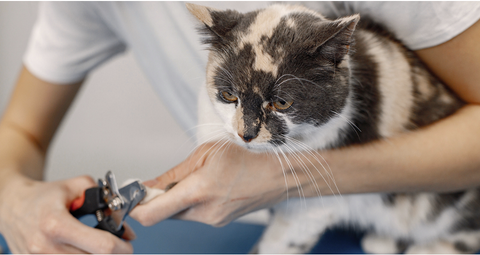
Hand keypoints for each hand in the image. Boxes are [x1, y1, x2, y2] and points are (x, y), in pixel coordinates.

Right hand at [0, 174, 134, 252]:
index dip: (121, 247)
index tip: (127, 244)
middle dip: (113, 254)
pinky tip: (83, 250)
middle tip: (118, 247)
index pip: (102, 246)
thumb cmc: (43, 196)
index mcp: (56, 224)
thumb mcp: (77, 186)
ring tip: (97, 246)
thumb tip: (124, 224)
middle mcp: (45, 247)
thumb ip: (105, 199)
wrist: (12, 206)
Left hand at [130, 142, 290, 226]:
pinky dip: (190, 203)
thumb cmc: (246, 158)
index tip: (131, 196)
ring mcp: (212, 220)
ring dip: (176, 200)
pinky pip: (193, 214)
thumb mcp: (205, 153)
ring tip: (196, 179)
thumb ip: (173, 174)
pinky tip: (207, 187)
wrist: (277, 176)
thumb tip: (146, 187)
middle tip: (165, 181)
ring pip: (178, 214)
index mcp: (198, 191)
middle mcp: (204, 212)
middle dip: (157, 199)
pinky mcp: (218, 222)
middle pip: (163, 214)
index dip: (134, 207)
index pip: (151, 213)